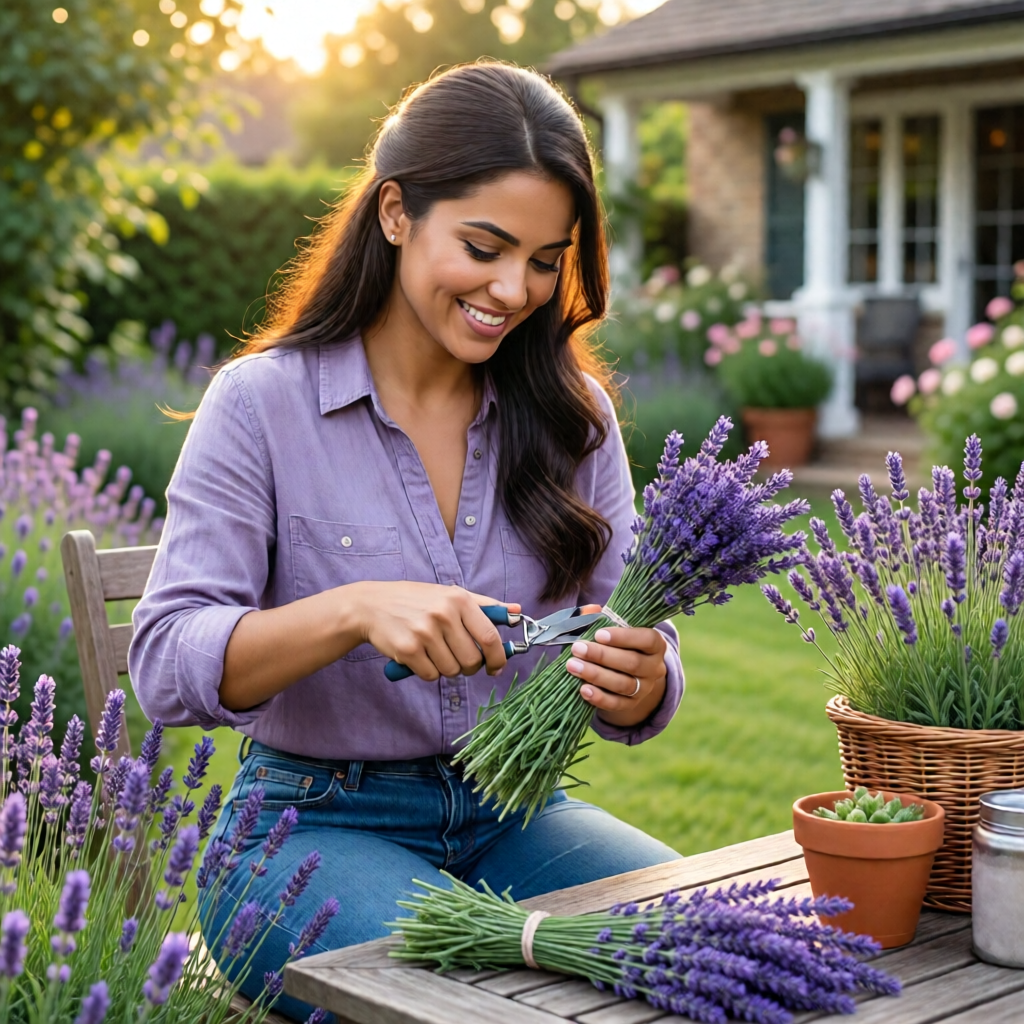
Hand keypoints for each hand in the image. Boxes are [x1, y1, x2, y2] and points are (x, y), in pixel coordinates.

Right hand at [348, 581, 515, 680]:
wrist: (371, 606)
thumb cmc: (415, 600)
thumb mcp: (450, 594)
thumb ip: (485, 605)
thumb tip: (517, 612)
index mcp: (459, 599)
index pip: (490, 637)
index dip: (498, 658)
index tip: (496, 667)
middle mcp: (443, 614)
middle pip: (472, 660)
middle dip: (469, 667)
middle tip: (459, 660)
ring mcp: (425, 633)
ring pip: (452, 670)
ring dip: (446, 668)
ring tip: (434, 652)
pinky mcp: (408, 650)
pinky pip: (430, 675)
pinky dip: (428, 672)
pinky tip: (419, 657)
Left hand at [566, 626, 667, 727]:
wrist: (629, 673)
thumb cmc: (619, 643)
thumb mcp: (615, 628)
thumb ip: (602, 618)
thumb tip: (590, 610)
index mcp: (655, 644)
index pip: (647, 639)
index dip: (624, 637)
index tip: (599, 634)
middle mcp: (655, 667)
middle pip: (632, 663)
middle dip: (602, 656)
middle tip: (577, 648)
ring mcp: (645, 688)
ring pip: (623, 684)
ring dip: (596, 675)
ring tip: (573, 666)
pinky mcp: (632, 704)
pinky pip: (616, 704)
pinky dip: (599, 698)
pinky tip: (583, 689)